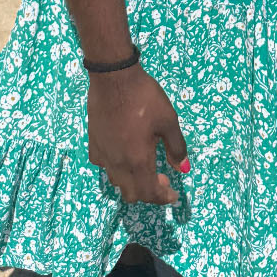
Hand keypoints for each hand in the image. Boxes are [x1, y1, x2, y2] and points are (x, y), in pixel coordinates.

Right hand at [87, 63, 188, 204]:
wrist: (114, 78)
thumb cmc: (145, 98)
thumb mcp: (168, 120)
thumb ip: (176, 147)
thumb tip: (183, 168)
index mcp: (138, 161)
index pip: (150, 193)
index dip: (163, 198)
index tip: (173, 195)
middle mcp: (118, 165)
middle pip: (132, 194)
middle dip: (148, 192)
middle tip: (161, 178)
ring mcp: (103, 156)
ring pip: (117, 182)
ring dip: (132, 182)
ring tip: (143, 167)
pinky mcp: (93, 145)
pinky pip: (105, 166)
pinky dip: (116, 168)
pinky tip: (123, 154)